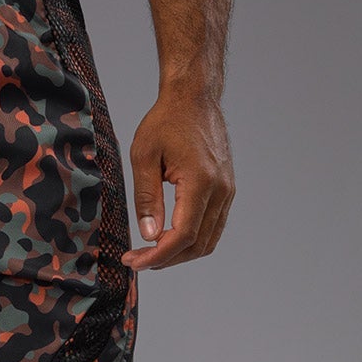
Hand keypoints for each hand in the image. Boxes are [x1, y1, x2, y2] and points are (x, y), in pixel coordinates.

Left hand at [123, 92, 234, 270]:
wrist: (194, 98)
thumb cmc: (167, 121)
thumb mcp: (144, 157)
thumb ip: (146, 198)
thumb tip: (149, 235)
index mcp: (201, 181)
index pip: (183, 235)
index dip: (158, 255)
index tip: (135, 262)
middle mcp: (221, 190)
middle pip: (196, 245)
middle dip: (166, 259)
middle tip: (137, 260)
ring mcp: (227, 191)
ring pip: (207, 241)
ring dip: (179, 254)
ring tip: (150, 254)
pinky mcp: (226, 190)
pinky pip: (212, 227)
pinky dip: (191, 241)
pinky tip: (168, 239)